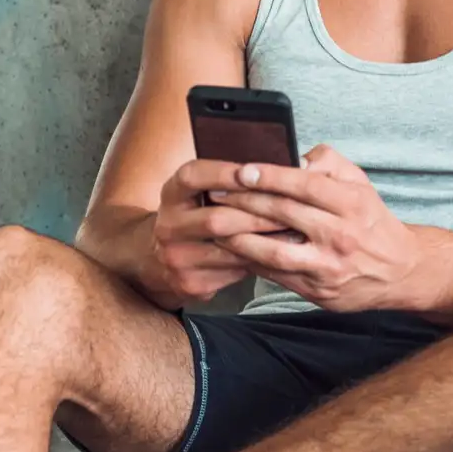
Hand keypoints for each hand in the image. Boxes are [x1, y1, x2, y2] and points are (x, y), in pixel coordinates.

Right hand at [150, 160, 286, 306]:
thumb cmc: (196, 216)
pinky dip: (258, 261)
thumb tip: (285, 169)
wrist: (158, 259)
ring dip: (265, 241)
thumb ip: (230, 181)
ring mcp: (176, 257)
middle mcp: (168, 225)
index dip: (223, 173)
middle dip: (259, 214)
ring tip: (295, 232)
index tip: (254, 171)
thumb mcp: (198, 193)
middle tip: (292, 211)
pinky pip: (233, 272)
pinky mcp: (190, 282)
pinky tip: (278, 253)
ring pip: (229, 249)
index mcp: (171, 194)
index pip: (193, 177)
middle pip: (217, 219)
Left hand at [206, 145, 426, 311]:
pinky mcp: (319, 291)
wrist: (401, 271)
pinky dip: (252, 261)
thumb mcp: (360, 184)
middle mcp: (342, 235)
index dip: (271, 176)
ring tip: (216, 225)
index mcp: (352, 204)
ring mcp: (329, 267)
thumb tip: (294, 157)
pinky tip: (233, 249)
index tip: (242, 170)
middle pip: (285, 215)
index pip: (306, 185)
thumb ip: (328, 163)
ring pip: (275, 251)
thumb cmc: (371, 221)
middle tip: (217, 193)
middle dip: (245, 202)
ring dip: (240, 238)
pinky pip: (277, 275)